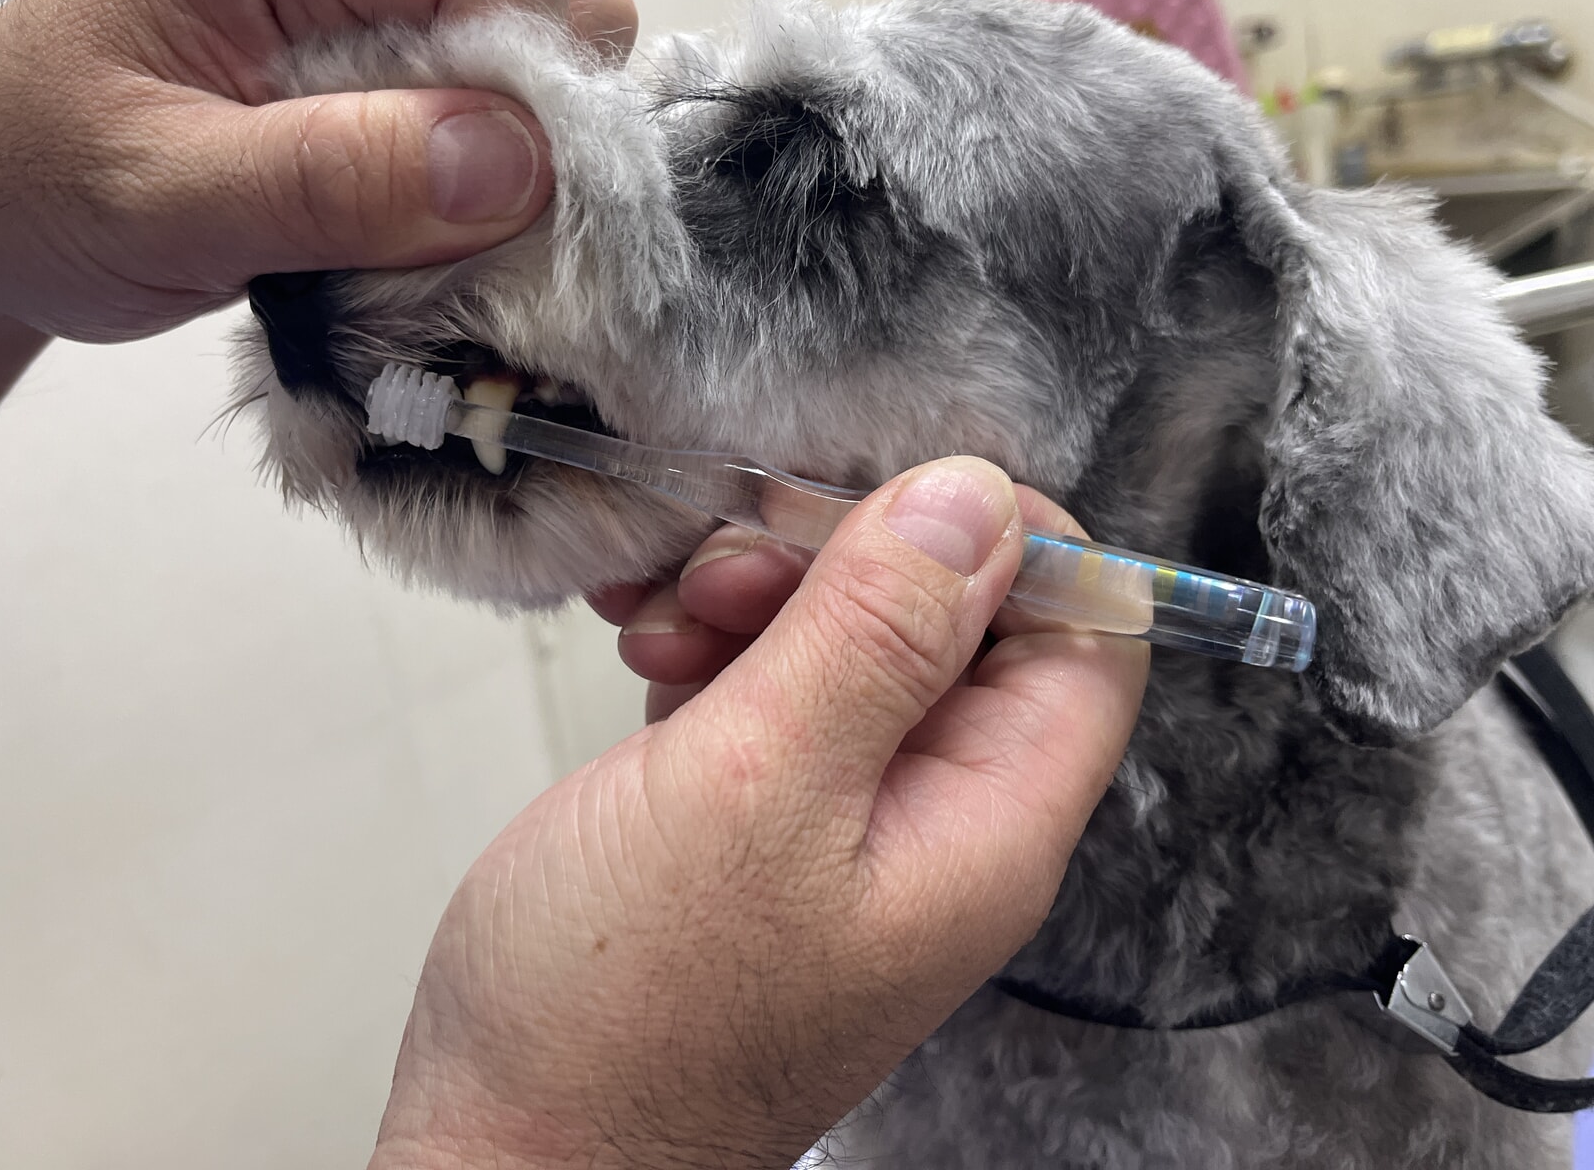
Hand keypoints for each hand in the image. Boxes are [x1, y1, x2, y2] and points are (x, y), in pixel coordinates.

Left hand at [0, 0, 633, 652]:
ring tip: (425, 249)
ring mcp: (371, 9)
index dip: (535, 82)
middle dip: (540, 129)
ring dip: (514, 173)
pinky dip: (483, 198)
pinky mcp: (380, 79)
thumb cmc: (20, 181)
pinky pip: (494, 124)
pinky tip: (415, 248)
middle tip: (463, 236)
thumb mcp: (159, 196)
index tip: (502, 204)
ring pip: (535, 68)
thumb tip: (515, 165)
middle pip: (545, 1)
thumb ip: (330, 177)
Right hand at [377, 459, 1146, 1169]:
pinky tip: (644, 653)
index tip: (880, 489)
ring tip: (659, 623)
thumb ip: (874, 636)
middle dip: (845, 562)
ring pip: (852, 646)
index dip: (1006, 541)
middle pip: (955, 625)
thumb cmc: (623, 1008)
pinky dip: (714, 650)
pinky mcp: (762, 824)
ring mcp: (845, 824)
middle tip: (729, 568)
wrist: (508, 1145)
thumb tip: (977, 499)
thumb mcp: (755, 787)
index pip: (1085, 636)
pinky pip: (777, 692)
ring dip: (759, 599)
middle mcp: (937, 821)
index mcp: (986, 824)